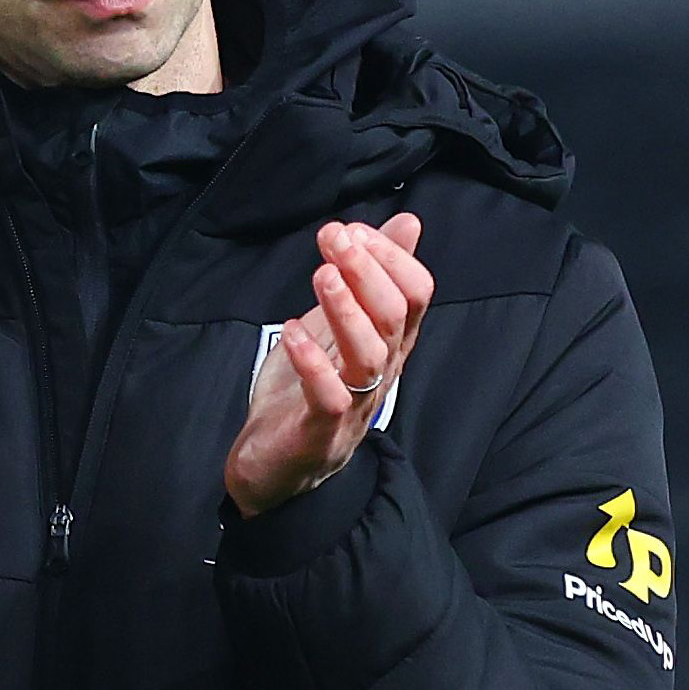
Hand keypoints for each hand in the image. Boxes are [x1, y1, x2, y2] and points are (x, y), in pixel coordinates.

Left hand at [224, 214, 429, 518]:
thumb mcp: (337, 321)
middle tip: (333, 236)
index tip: (353, 229)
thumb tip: (410, 222)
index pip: (415, 294)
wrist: (273, 467)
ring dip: (347, 310)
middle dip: (366, 270)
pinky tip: (292, 332)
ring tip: (322, 275)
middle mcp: (381, 373)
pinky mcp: (320, 432)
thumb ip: (372, 275)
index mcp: (389, 344)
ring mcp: (354, 405)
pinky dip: (313, 363)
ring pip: (369, 355)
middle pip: (394, 317)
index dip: (390, 256)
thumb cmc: (306, 390)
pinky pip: (329, 398)